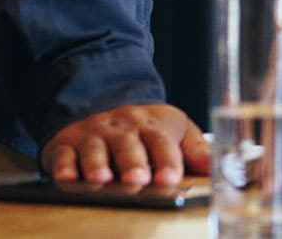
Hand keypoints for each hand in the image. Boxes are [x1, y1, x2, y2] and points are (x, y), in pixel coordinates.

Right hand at [42, 103, 210, 186]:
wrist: (101, 102)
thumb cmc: (145, 128)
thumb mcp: (176, 131)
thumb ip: (195, 150)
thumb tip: (218, 168)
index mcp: (152, 125)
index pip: (163, 141)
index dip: (168, 160)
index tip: (171, 178)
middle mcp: (123, 128)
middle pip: (129, 144)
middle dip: (133, 162)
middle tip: (138, 179)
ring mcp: (93, 134)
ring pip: (95, 149)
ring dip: (98, 164)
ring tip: (102, 179)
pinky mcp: (66, 144)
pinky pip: (63, 155)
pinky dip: (64, 166)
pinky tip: (66, 178)